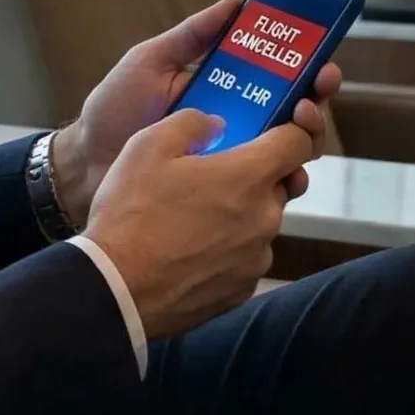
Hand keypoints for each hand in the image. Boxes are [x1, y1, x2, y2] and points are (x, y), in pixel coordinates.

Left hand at [48, 0, 341, 225]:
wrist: (86, 165)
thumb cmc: (114, 109)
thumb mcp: (149, 62)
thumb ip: (191, 36)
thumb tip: (236, 2)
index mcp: (225, 87)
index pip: (278, 74)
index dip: (307, 66)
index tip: (320, 60)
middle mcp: (236, 123)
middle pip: (295, 113)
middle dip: (315, 102)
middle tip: (310, 97)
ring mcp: (231, 159)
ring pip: (289, 151)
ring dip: (306, 139)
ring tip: (297, 128)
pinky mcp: (223, 192)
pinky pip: (266, 189)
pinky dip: (285, 180)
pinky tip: (285, 173)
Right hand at [81, 111, 315, 339]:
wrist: (116, 289)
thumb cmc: (131, 214)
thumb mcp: (147, 147)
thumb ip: (191, 123)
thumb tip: (216, 124)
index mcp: (249, 176)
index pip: (299, 143)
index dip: (289, 132)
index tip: (269, 133)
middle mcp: (265, 218)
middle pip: (277, 186)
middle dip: (252, 178)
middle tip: (208, 180)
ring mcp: (256, 258)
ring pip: (258, 225)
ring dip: (237, 218)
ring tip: (189, 223)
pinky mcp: (242, 290)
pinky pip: (243, 260)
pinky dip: (225, 253)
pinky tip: (187, 253)